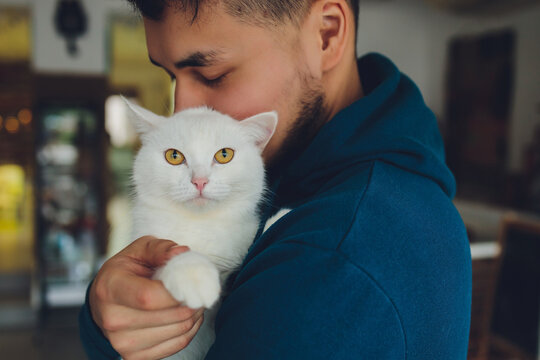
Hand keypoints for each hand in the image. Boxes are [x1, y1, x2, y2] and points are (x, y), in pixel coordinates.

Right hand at [90, 236, 203, 359]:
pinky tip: (186, 316)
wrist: (104, 302)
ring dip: (195, 315)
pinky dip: (190, 330)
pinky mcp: (134, 357)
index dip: (178, 291)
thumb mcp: (139, 250)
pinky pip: (177, 345)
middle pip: (168, 316)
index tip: (193, 282)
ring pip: (178, 331)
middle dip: (193, 301)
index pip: (150, 297)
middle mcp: (112, 319)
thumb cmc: (126, 271)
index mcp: (110, 288)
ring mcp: (122, 342)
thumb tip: (182, 252)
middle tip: (199, 290)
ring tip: (193, 300)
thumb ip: (160, 249)